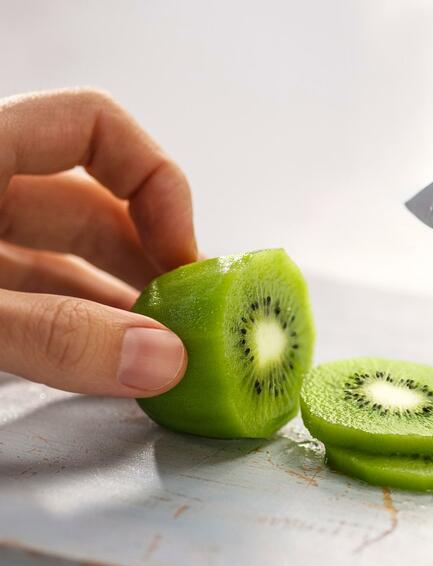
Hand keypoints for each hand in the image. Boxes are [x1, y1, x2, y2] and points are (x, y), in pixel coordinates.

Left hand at [0, 89, 196, 396]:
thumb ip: (54, 333)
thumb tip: (168, 360)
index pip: (94, 124)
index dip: (155, 180)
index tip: (183, 257)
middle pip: (90, 199)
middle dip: (150, 257)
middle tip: (189, 319)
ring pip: (61, 253)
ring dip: (120, 296)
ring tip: (162, 349)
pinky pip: (30, 291)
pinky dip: (76, 320)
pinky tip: (111, 358)